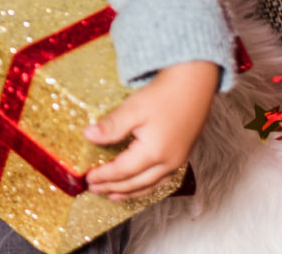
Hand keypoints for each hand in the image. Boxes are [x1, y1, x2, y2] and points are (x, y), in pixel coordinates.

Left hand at [83, 60, 219, 199]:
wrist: (194, 84)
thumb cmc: (164, 95)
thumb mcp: (132, 109)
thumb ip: (111, 126)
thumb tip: (87, 136)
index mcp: (154, 153)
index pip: (122, 171)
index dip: (104, 176)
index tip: (87, 178)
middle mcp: (168, 162)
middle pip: (136, 183)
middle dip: (113, 188)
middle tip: (94, 190)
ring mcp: (178, 160)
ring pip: (151, 185)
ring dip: (130, 192)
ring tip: (113, 196)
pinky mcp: (183, 155)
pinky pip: (162, 180)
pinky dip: (146, 186)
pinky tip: (139, 184)